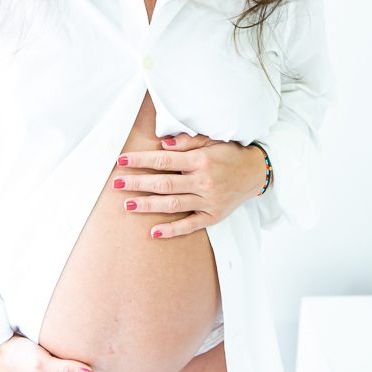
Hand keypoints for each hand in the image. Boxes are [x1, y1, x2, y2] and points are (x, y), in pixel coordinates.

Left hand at [113, 133, 267, 238]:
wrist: (255, 173)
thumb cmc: (229, 154)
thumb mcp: (211, 140)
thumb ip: (187, 142)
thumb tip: (162, 144)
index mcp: (200, 160)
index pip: (164, 160)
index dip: (141, 160)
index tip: (121, 160)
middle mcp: (204, 181)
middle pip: (164, 183)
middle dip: (137, 183)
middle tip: (116, 183)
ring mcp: (209, 200)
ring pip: (173, 204)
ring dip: (148, 205)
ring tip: (127, 205)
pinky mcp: (214, 216)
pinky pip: (191, 225)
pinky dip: (172, 230)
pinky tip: (154, 232)